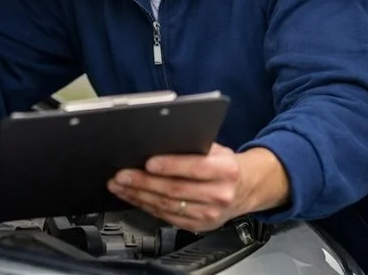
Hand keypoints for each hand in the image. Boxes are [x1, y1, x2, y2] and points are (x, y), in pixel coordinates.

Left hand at [107, 143, 288, 230]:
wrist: (246, 188)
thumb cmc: (226, 164)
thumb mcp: (217, 149)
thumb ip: (195, 147)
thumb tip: (161, 142)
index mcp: (226, 170)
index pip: (195, 168)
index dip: (170, 166)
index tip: (148, 162)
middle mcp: (219, 195)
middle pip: (175, 190)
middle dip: (144, 182)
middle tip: (123, 175)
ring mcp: (209, 214)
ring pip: (167, 206)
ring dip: (139, 196)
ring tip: (121, 186)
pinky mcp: (198, 226)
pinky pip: (168, 218)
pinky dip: (148, 207)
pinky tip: (135, 198)